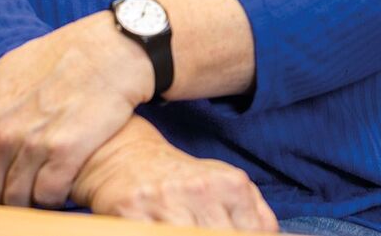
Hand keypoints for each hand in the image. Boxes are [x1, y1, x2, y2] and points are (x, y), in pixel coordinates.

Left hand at [0, 12, 152, 205]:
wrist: (109, 49)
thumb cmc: (59, 56)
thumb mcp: (7, 70)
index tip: (3, 178)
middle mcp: (2, 131)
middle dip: (4, 196)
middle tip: (25, 189)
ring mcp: (33, 143)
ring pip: (17, 199)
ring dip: (30, 201)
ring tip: (44, 191)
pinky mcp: (65, 152)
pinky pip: (48, 196)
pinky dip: (55, 199)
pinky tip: (64, 186)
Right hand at [73, 118, 278, 231]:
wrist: (126, 154)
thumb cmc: (180, 176)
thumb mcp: (224, 182)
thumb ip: (254, 212)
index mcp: (232, 184)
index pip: (251, 233)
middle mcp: (201, 189)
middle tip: (203, 232)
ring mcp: (166, 200)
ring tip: (184, 231)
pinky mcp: (132, 211)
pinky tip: (164, 231)